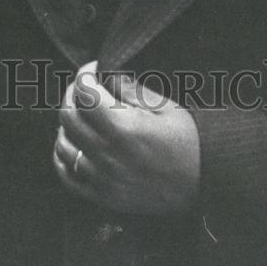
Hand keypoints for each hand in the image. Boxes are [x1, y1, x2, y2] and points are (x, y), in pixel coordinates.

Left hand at [52, 61, 200, 215]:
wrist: (204, 183)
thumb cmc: (188, 141)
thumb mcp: (164, 107)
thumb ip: (131, 90)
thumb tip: (106, 74)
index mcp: (123, 128)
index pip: (84, 92)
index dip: (85, 73)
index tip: (93, 69)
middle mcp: (106, 154)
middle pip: (68, 116)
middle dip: (72, 94)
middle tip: (85, 87)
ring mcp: (101, 178)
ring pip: (62, 144)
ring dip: (67, 124)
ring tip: (81, 114)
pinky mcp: (102, 197)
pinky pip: (67, 176)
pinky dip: (62, 157)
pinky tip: (73, 144)